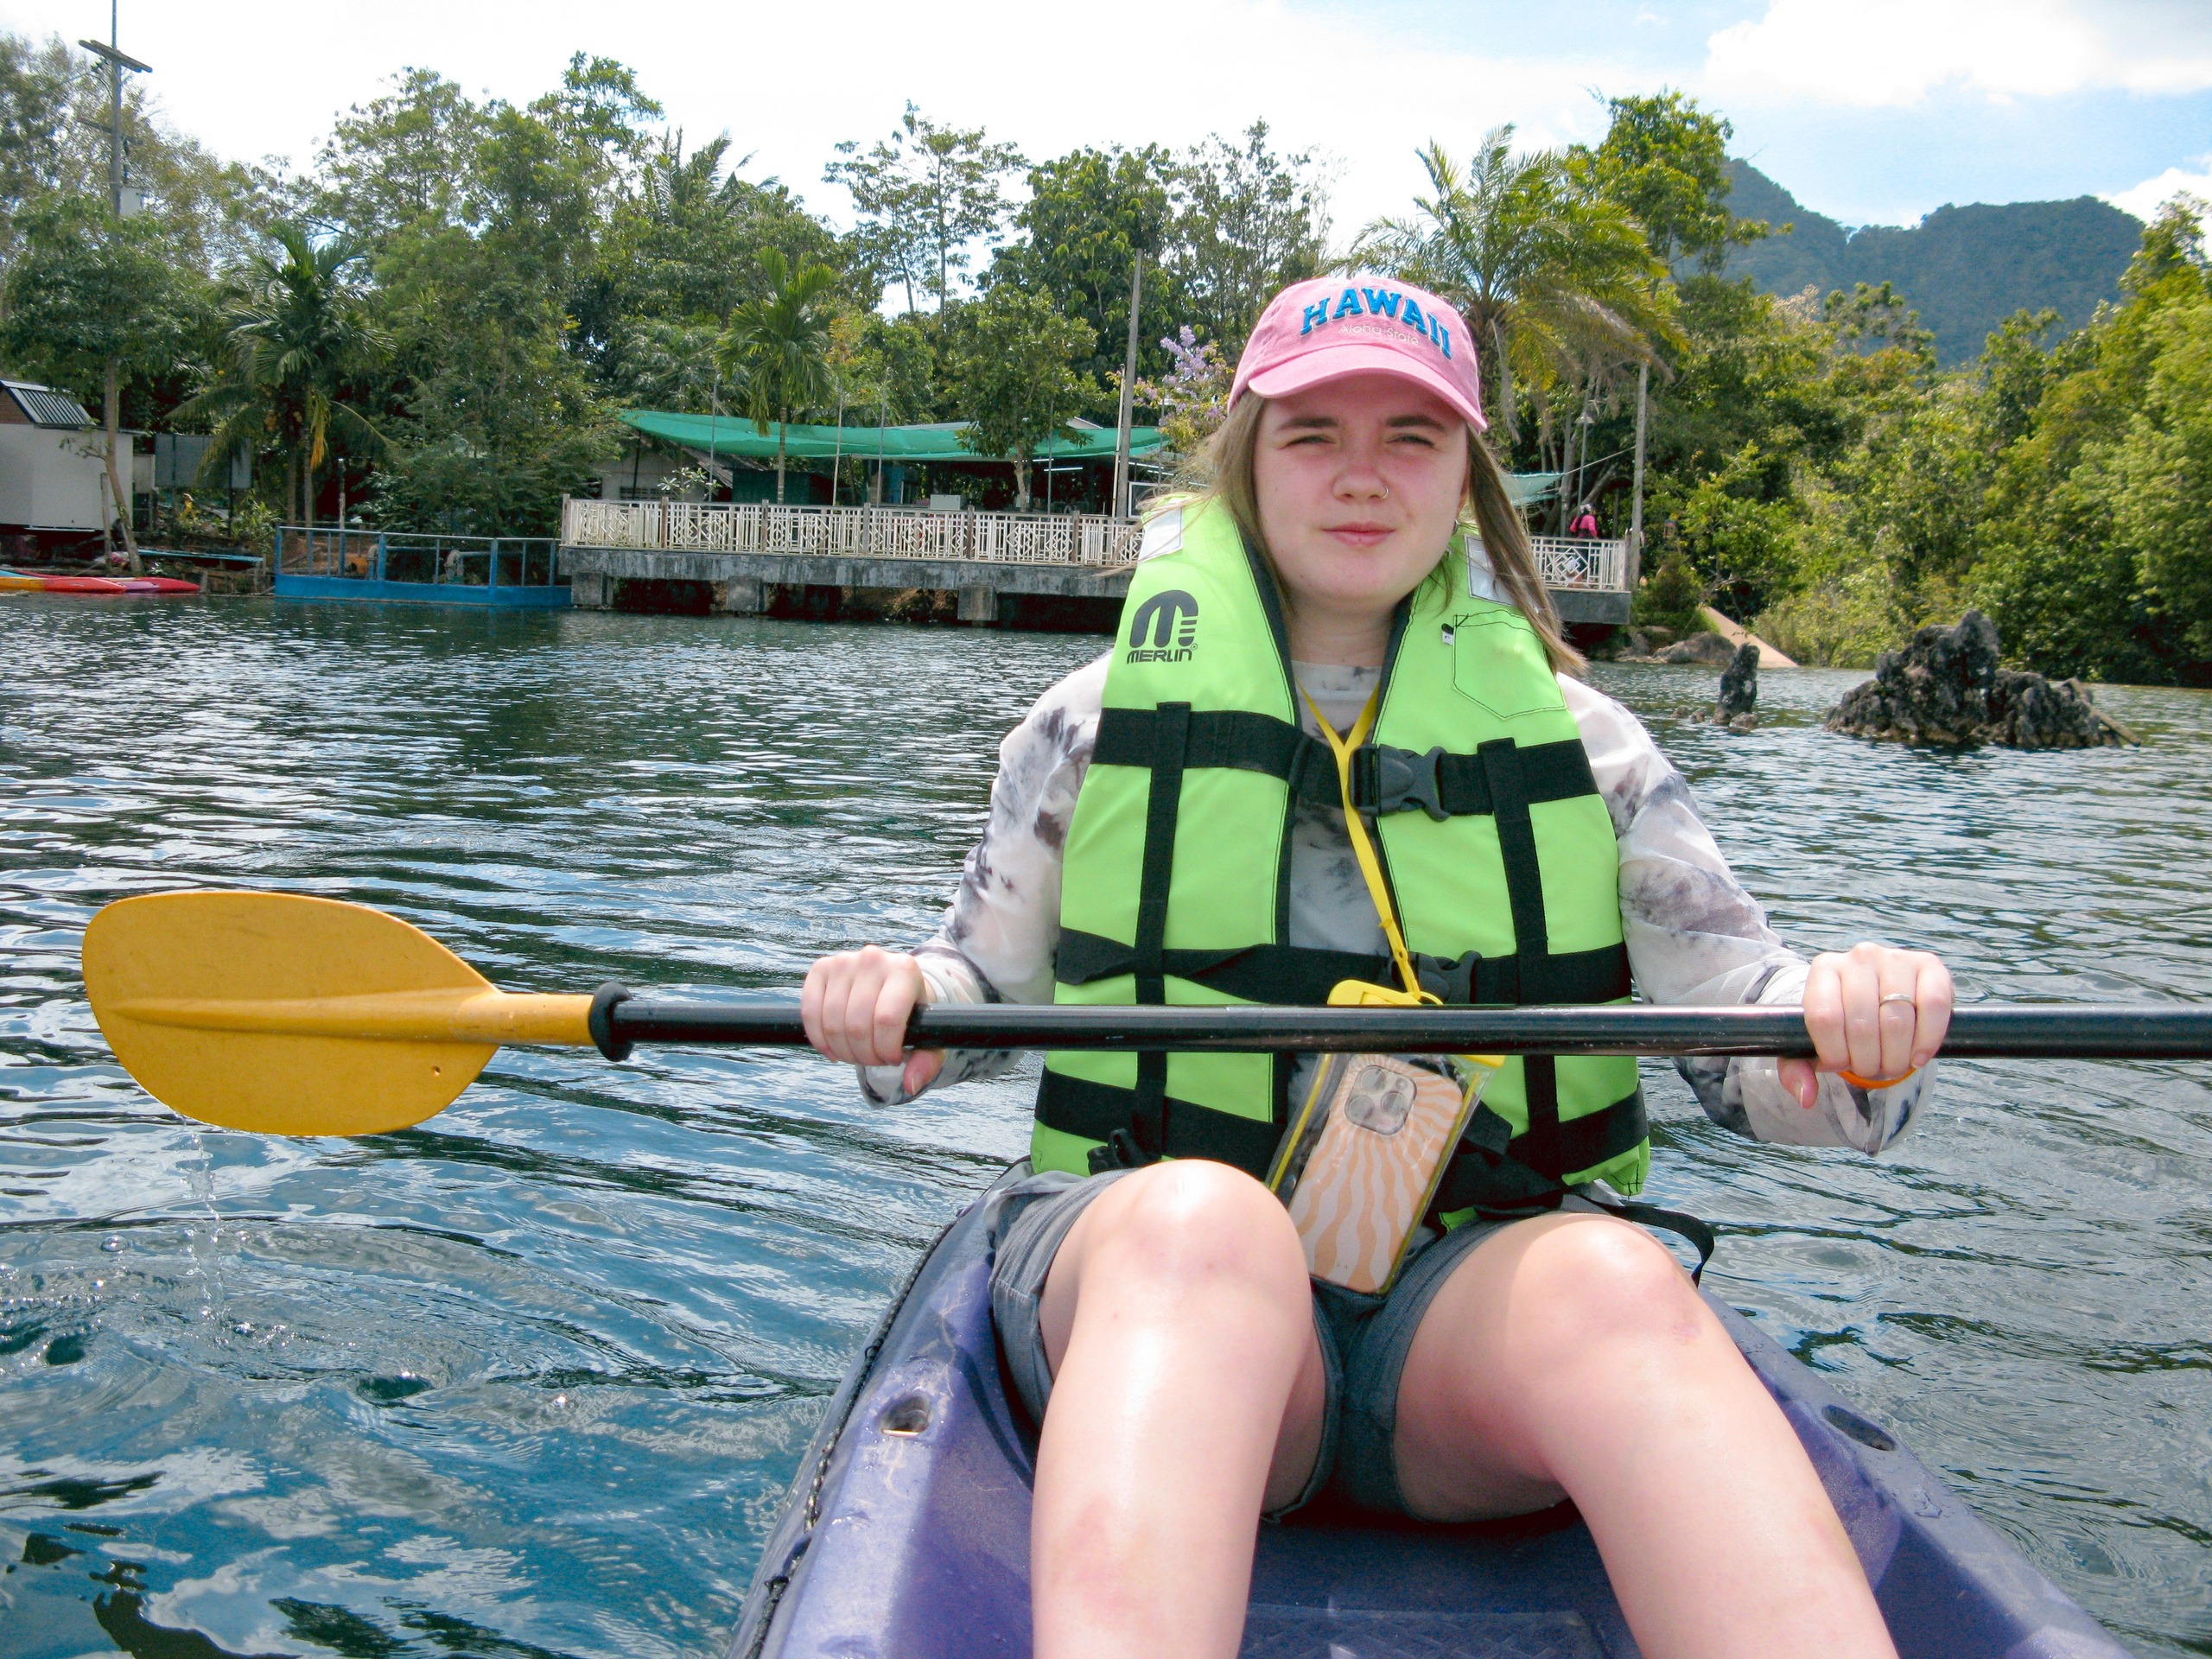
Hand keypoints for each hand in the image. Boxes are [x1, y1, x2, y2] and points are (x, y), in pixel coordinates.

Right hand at [801, 945, 944, 1095]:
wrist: (893, 983)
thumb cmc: (912, 1013)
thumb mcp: (929, 1035)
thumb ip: (927, 1062)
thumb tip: (911, 1084)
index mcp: (904, 970)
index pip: (886, 1020)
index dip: (886, 1050)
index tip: (893, 1059)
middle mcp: (873, 959)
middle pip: (857, 1026)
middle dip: (865, 1055)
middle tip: (875, 1059)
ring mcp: (844, 961)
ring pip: (832, 1023)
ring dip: (844, 1051)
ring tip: (859, 1053)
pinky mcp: (821, 968)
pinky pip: (810, 1013)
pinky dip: (819, 1040)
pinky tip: (834, 1049)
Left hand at [1781, 942, 1953, 1109]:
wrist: (1880, 999)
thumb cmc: (1842, 1026)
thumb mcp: (1810, 1045)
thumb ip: (1795, 1070)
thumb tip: (1807, 1097)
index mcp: (1824, 969)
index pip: (1824, 1018)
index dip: (1833, 1053)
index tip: (1838, 1065)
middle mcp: (1859, 957)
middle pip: (1862, 1024)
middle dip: (1867, 1062)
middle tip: (1870, 1070)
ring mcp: (1896, 958)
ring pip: (1897, 1020)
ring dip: (1895, 1057)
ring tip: (1892, 1065)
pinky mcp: (1930, 966)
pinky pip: (1934, 1006)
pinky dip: (1927, 1040)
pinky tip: (1918, 1057)